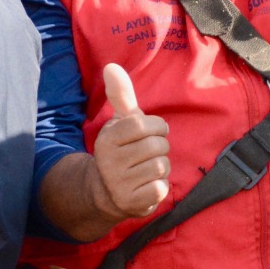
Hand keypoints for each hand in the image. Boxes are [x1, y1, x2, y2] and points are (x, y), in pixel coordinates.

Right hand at [89, 63, 170, 221]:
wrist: (108, 192)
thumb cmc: (123, 149)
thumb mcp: (122, 122)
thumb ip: (121, 95)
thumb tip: (111, 66)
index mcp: (108, 139)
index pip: (146, 124)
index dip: (156, 127)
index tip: (147, 134)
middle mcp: (109, 162)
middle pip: (158, 145)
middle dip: (159, 148)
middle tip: (144, 155)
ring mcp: (119, 184)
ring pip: (162, 166)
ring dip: (160, 168)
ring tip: (144, 171)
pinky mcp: (132, 203)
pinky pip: (162, 187)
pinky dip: (160, 186)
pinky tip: (145, 186)